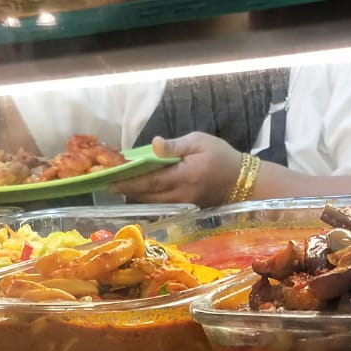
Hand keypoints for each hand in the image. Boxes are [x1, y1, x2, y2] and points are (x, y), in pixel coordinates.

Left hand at [114, 133, 241, 207]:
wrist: (244, 182)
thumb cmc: (222, 157)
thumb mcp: (200, 142)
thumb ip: (174, 146)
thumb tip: (153, 145)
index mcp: (183, 176)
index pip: (149, 180)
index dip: (127, 181)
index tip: (109, 179)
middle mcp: (180, 194)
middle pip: (146, 195)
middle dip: (126, 189)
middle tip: (106, 183)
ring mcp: (183, 204)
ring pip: (151, 202)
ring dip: (134, 194)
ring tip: (118, 186)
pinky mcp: (185, 208)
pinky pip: (160, 205)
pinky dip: (147, 198)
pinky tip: (138, 191)